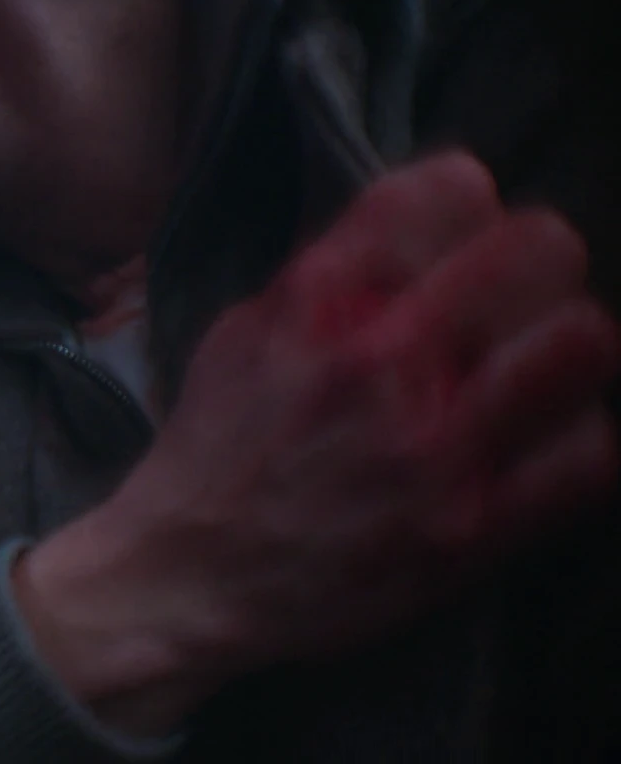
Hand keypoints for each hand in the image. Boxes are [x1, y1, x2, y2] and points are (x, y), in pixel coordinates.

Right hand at [14, 151, 620, 735]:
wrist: (184, 576)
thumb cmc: (214, 453)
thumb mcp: (241, 334)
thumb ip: (326, 279)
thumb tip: (411, 230)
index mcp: (316, 302)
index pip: (449, 189)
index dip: (467, 202)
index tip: (462, 234)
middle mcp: (380, 361)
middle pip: (540, 250)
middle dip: (538, 265)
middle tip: (520, 300)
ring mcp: (430, 448)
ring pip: (582, 341)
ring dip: (567, 348)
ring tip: (539, 370)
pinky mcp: (468, 529)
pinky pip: (588, 455)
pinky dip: (575, 441)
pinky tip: (541, 443)